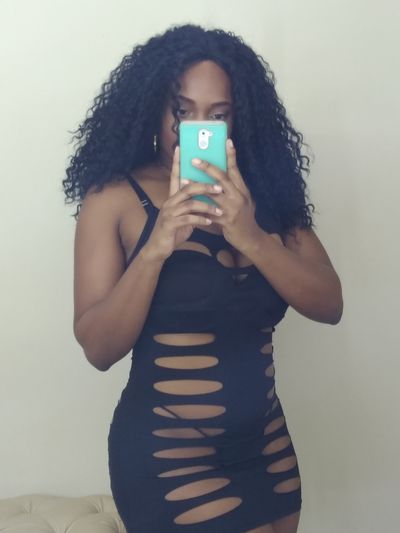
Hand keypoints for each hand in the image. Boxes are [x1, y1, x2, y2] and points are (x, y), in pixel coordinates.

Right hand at [143, 146, 223, 261]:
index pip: (175, 176)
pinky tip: (210, 222)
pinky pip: (188, 219)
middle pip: (187, 187)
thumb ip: (192, 205)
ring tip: (219, 211)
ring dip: (206, 206)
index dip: (177, 162)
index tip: (181, 148)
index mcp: (173, 197)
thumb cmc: (173, 230)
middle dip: (205, 186)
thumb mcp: (184, 215)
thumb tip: (205, 197)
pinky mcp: (170, 224)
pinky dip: (200, 220)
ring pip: (190, 203)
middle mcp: (169, 202)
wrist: (159, 248)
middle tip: (219, 188)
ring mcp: (169, 213)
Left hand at [190, 138, 262, 253]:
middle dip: (207, 168)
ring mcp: (232, 209)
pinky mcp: (225, 221)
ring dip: (196, 186)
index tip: (226, 141)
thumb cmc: (243, 216)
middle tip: (193, 159)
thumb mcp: (243, 199)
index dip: (231, 155)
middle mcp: (238, 197)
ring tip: (184, 180)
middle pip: (222, 178)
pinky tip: (187, 204)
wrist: (249, 238)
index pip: (235, 170)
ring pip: (212, 195)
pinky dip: (197, 207)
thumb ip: (232, 188)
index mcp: (242, 190)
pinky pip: (208, 213)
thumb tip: (219, 174)